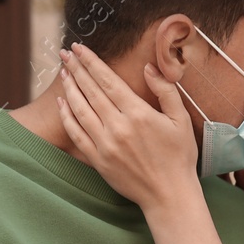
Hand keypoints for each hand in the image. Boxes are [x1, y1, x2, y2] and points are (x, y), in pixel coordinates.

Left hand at [56, 43, 197, 210]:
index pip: (108, 80)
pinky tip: (62, 103)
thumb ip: (165, 90)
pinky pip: (77, 134)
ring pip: (80, 110)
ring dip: (69, 88)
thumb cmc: (179, 156)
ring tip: (63, 72)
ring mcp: (105, 145)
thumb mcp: (180, 119)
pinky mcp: (98, 160)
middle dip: (76, 69)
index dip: (91, 62)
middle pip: (91, 91)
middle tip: (65, 53)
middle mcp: (118, 127)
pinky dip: (67, 116)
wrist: (169, 195)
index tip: (79, 48)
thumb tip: (148, 67)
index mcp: (138, 113)